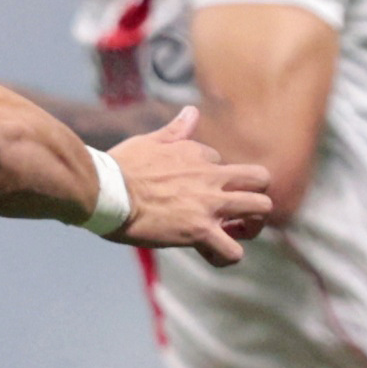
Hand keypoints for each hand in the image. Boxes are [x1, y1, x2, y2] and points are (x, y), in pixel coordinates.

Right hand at [103, 110, 273, 264]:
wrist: (105, 190)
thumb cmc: (120, 167)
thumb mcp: (150, 140)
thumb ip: (176, 129)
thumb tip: (191, 111)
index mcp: (197, 153)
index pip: (223, 163)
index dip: (214, 182)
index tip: (196, 195)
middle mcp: (211, 176)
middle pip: (261, 179)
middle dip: (255, 196)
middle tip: (237, 214)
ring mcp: (209, 204)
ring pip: (261, 209)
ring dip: (253, 224)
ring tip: (233, 235)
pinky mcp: (200, 230)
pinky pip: (233, 251)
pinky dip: (227, 257)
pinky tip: (212, 256)